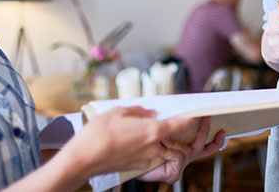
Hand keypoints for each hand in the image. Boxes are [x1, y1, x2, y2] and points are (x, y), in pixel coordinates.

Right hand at [70, 106, 195, 177]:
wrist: (83, 160)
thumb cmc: (99, 134)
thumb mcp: (118, 112)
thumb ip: (139, 111)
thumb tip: (150, 113)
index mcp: (152, 131)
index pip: (178, 124)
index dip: (188, 117)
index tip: (195, 113)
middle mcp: (153, 147)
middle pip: (161, 132)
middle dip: (153, 124)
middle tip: (136, 117)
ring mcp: (145, 159)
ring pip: (150, 142)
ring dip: (142, 135)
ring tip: (122, 129)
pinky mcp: (137, 166)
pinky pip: (142, 152)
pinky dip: (136, 145)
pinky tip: (120, 140)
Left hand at [139, 116, 224, 182]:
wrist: (130, 163)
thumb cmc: (143, 147)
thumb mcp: (159, 132)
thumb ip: (170, 125)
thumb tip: (177, 113)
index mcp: (184, 150)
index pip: (204, 146)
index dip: (215, 141)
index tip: (223, 131)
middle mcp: (185, 158)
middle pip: (201, 146)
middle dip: (204, 129)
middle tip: (206, 116)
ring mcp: (180, 166)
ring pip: (186, 150)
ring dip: (173, 142)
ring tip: (161, 139)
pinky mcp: (175, 174)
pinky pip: (178, 156)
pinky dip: (168, 151)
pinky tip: (161, 149)